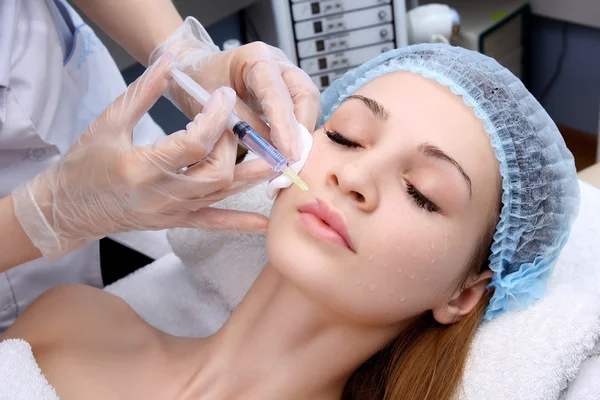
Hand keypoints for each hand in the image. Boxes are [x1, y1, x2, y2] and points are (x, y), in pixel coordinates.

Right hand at [12, 55, 272, 260]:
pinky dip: (240, 222)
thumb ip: (142, 93)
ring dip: (249, 174)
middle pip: (216, 173)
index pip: (193, 144)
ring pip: (221, 195)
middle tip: (235, 124)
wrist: (68, 208)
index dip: (215, 118)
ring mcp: (172, 212)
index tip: (224, 96)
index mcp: (142, 168)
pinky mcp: (177, 221)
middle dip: (234, 147)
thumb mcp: (109, 123)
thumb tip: (170, 64)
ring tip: (274, 156)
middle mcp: (162, 195)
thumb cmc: (84, 164)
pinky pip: (213, 223)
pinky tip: (263, 222)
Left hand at [150, 17, 320, 161]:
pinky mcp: (287, 89)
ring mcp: (286, 74)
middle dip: (302, 129)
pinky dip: (297, 131)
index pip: (276, 93)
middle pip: (305, 94)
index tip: (288, 153)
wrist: (194, 69)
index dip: (284, 126)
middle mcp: (277, 62)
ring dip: (303, 132)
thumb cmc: (197, 83)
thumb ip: (242, 126)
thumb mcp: (211, 106)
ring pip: (308, 102)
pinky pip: (301, 110)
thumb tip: (270, 150)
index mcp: (256, 58)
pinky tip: (288, 150)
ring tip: (291, 157)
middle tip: (294, 159)